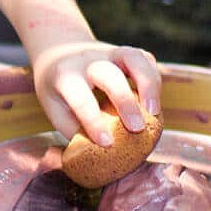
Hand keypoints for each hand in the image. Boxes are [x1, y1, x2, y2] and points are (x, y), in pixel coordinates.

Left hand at [31, 40, 161, 146]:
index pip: (80, 97)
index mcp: (65, 76)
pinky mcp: (124, 54)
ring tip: (154, 113)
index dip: (93, 121)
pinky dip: (154, 78)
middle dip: (125, 101)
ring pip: (133, 57)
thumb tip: (102, 158)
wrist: (56, 53)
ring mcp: (108, 53)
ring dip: (148, 83)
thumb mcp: (55, 108)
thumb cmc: (58, 89)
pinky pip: (144, 59)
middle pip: (109, 74)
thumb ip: (77, 130)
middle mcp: (87, 61)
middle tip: (137, 128)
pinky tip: (154, 102)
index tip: (106, 143)